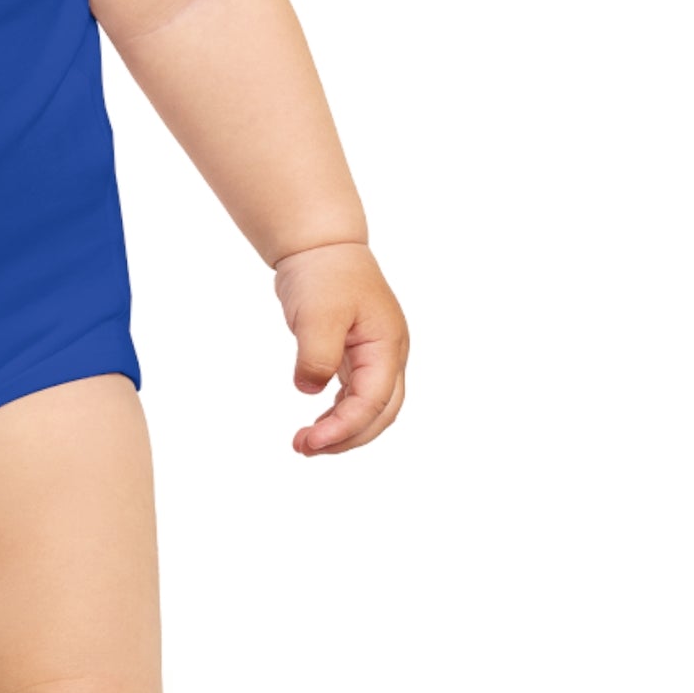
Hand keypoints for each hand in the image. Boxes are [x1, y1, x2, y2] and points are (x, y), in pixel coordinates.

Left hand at [272, 241, 408, 455]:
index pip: (373, 401)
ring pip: (368, 407)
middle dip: (346, 437)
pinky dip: (338, 412)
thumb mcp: (318, 314)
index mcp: (387, 346)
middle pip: (379, 413)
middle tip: (306, 449)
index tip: (312, 440)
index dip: (345, 427)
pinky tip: (317, 423)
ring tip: (305, 443)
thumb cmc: (325, 272)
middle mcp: (388, 355)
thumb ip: (317, 355)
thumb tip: (310, 390)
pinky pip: (354, 394)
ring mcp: (374, 355)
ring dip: (341, 429)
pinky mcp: (356, 354)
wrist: (320, 244)